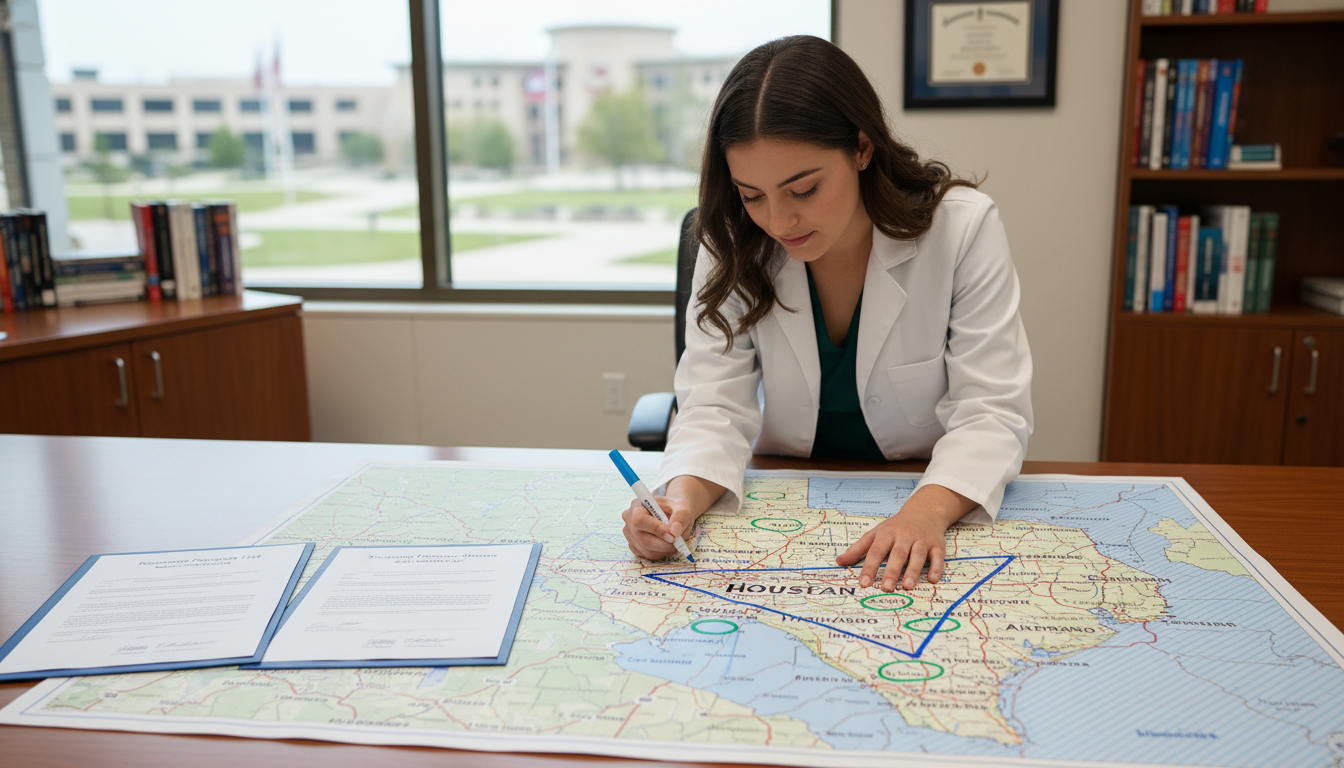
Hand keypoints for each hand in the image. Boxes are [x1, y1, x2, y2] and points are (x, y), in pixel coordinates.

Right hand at [622, 495, 698, 559]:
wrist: (672, 513)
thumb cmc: (675, 509)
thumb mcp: (682, 508)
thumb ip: (680, 517)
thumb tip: (674, 531)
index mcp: (638, 505)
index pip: (640, 520)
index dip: (655, 530)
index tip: (672, 536)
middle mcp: (629, 518)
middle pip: (641, 538)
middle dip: (662, 544)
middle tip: (676, 543)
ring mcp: (629, 532)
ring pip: (644, 549)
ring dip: (662, 550)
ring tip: (673, 543)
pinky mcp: (633, 544)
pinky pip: (644, 554)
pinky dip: (658, 553)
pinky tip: (665, 546)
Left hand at [835, 484, 974, 591]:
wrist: (924, 511)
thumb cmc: (896, 527)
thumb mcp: (876, 533)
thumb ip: (858, 549)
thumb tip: (839, 562)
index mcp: (887, 533)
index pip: (876, 551)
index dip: (869, 567)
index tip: (863, 583)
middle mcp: (905, 536)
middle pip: (898, 554)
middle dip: (892, 571)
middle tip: (886, 589)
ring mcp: (922, 540)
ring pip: (918, 555)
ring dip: (913, 571)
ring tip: (907, 587)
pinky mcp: (937, 545)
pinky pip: (938, 556)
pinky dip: (937, 568)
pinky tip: (933, 580)